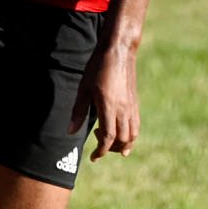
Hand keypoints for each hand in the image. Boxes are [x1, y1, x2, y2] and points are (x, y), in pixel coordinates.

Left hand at [71, 44, 138, 159]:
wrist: (118, 51)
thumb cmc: (97, 68)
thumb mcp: (83, 88)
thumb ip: (78, 111)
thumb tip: (70, 131)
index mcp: (109, 106)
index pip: (109, 138)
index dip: (101, 151)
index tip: (94, 157)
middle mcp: (123, 109)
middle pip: (122, 140)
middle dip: (111, 149)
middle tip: (98, 145)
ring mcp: (131, 106)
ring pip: (132, 135)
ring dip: (123, 145)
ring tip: (111, 144)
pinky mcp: (135, 102)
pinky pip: (136, 125)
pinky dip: (131, 135)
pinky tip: (122, 134)